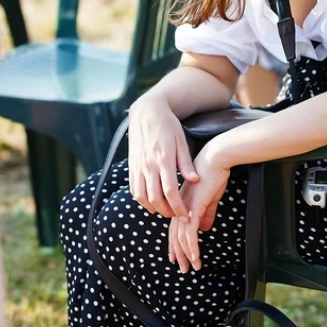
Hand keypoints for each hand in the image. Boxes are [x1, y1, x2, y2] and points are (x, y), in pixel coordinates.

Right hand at [126, 94, 199, 218]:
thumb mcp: (181, 141)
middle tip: (177, 215)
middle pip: (155, 199)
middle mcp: (148, 165)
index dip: (178, 207)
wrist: (147, 111)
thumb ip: (186, 162)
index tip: (186, 214)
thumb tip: (194, 180)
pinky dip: (142, 200)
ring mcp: (137, 166)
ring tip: (165, 210)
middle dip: (167, 212)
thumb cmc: (168, 125)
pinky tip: (151, 201)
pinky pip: (133, 189)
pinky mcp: (131, 166)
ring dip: (153, 208)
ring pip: (142, 197)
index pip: (170, 191)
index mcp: (163, 159)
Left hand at [168, 145, 230, 272]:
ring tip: (192, 267)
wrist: (216, 160)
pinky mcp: (193, 207)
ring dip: (187, 254)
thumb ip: (206, 213)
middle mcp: (179, 206)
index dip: (175, 244)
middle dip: (179, 253)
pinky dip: (192, 245)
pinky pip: (190, 231)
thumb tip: (204, 228)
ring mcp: (185, 207)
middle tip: (183, 268)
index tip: (176, 257)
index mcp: (181, 203)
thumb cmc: (214, 175)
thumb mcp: (210, 198)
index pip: (175, 228)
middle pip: (175, 235)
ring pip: (181, 236)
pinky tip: (195, 255)